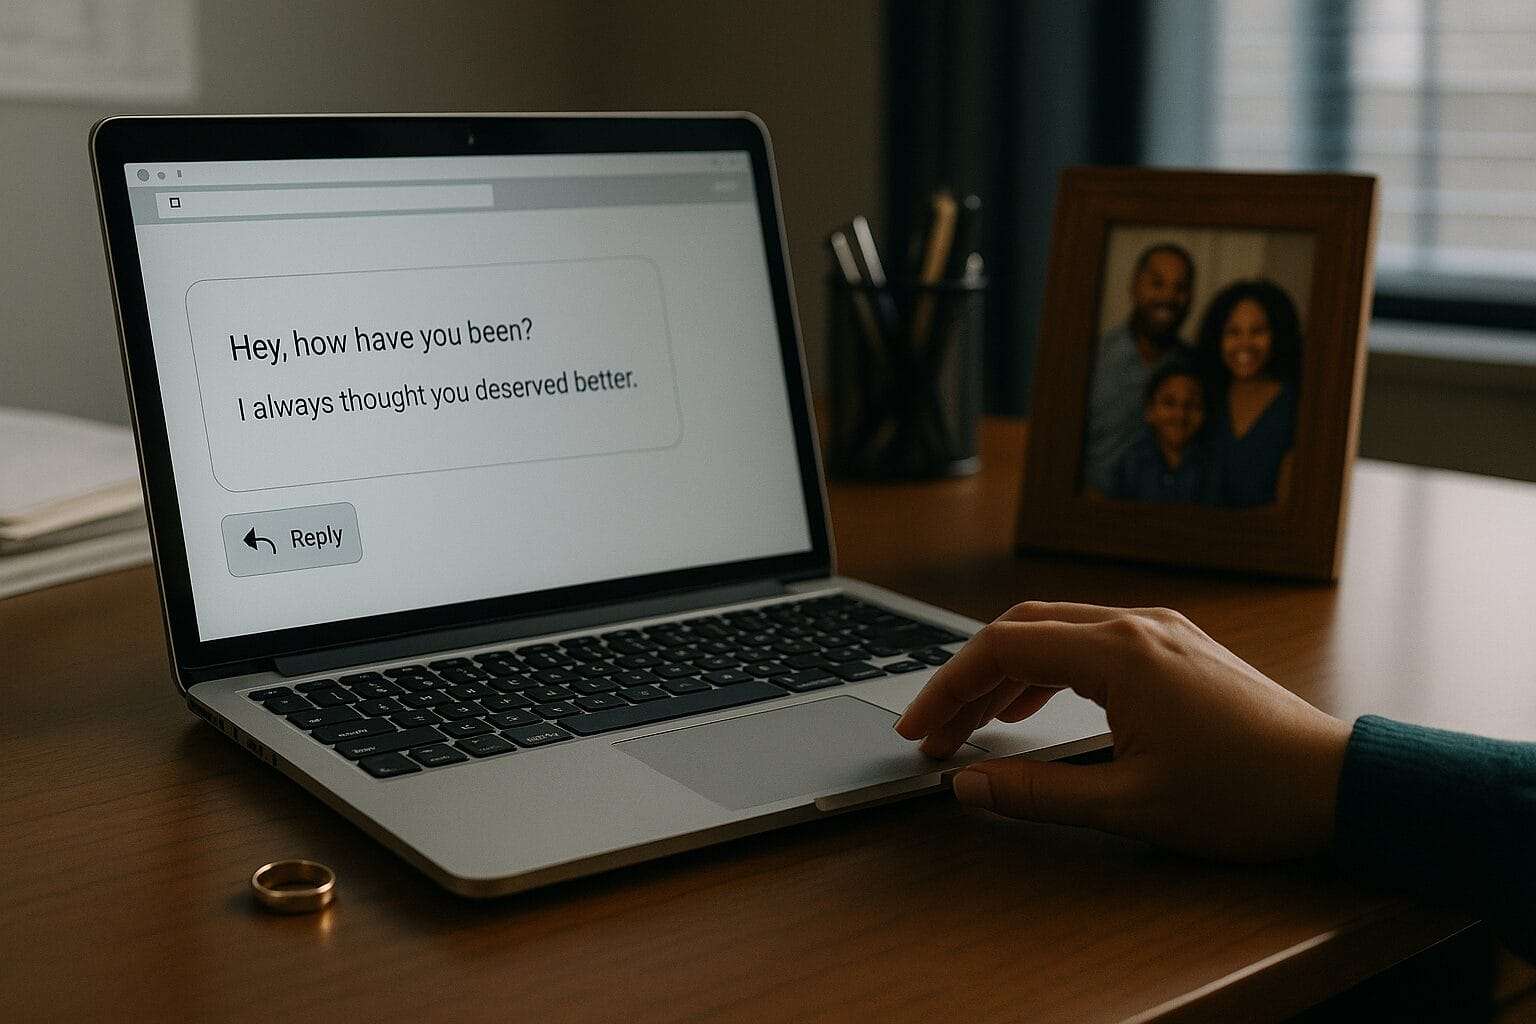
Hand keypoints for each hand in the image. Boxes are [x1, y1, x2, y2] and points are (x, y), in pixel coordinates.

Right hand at [894, 603, 1351, 861]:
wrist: (1337, 784)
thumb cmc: (1247, 795)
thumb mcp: (1131, 806)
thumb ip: (1038, 792)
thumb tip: (970, 784)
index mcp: (1119, 653)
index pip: (1002, 648)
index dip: (947, 687)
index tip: (919, 729)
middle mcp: (1135, 626)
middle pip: (1021, 631)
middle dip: (968, 680)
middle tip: (936, 733)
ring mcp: (1160, 631)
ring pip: (1055, 633)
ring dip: (1007, 674)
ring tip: (975, 725)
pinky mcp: (1177, 646)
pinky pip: (1091, 641)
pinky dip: (1048, 670)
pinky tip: (1035, 707)